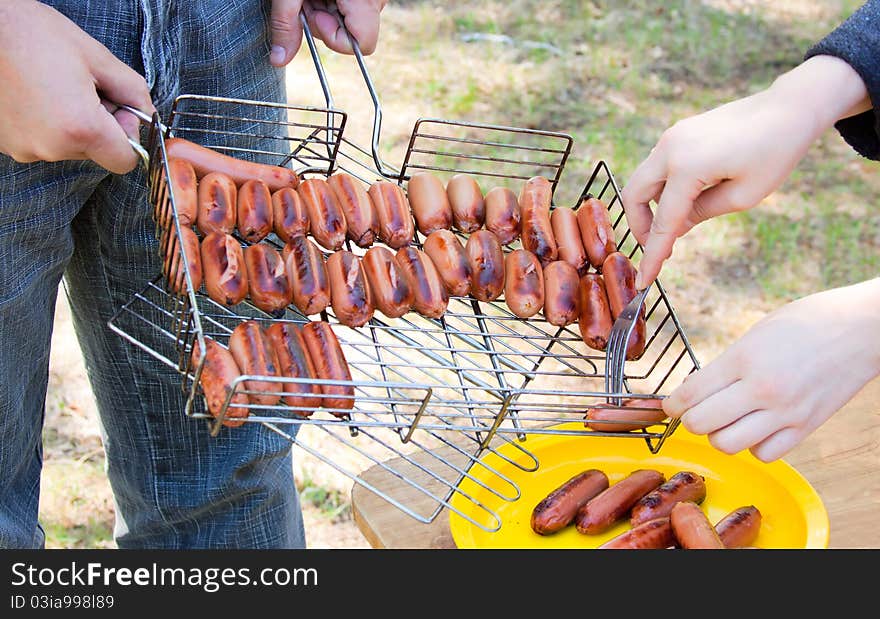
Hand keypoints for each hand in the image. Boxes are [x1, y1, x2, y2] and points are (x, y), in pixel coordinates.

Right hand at [0, 1, 153, 173]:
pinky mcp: (6, 144)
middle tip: (81, 87)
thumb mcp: (97, 57)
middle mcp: (51, 147)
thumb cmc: (32, 34)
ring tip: (53, 86)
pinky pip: (42, 141)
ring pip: (68, 147)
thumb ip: (133, 92)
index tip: (117, 109)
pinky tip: (34, 94)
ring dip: (71, 123)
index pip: (125, 161)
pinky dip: (46, 123)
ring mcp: (24, 148)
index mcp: (80, 129)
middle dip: (98, 124)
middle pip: (96, 152)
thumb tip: (147, 115)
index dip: (128, 137)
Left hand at [270, 0, 386, 66]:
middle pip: (355, 34)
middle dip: (327, 22)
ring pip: (354, 22)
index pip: (363, 44)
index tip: (315, 15)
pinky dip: (335, 3)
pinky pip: (355, 10)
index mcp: (364, 0)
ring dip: (330, 12)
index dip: (334, 37)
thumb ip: (286, 24)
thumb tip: (278, 60)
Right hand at [621, 55, 870, 288]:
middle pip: (634, 195)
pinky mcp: (679, 132)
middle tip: (657, 247)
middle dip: (640, 225)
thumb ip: (702, 213)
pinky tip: (685, 200)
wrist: (790, 107)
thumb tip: (675, 226)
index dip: (652, 255)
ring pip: (643, 179)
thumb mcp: (744, 195)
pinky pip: (658, 166)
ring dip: (650, 206)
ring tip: (677, 224)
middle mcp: (670, 148)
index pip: (663, 221)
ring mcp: (672, 136)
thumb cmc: (775, 152)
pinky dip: (662, 188)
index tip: (644, 281)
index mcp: (687, 166)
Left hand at [663, 279, 879, 461]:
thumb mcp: (754, 334)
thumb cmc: (805, 323)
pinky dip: (754, 446)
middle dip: (690, 421)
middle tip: (695, 412)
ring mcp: (786, 412)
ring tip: (726, 420)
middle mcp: (762, 389)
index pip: (690, 394)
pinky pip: (764, 454)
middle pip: (701, 424)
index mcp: (744, 359)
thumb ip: (726, 365)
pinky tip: (756, 428)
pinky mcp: (806, 427)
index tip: (671, 405)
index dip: (672, 404)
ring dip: (719, 436)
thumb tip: (696, 391)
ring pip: (728, 445)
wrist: (860, 329)